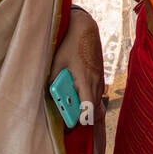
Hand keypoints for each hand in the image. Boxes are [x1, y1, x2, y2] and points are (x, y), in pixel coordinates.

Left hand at [49, 7, 105, 148]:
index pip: (87, 109)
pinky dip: (90, 98)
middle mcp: (95, 82)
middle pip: (94, 110)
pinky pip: (98, 93)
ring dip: (87, 108)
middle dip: (82, 117)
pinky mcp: (100, 74)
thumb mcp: (57, 62)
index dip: (79, 120)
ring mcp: (100, 78)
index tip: (68, 125)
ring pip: (97, 102)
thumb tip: (51, 94)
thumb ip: (54, 80)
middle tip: (68, 118)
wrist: (85, 28)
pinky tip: (80, 94)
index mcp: (85, 80)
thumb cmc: (70, 45)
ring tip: (74, 107)